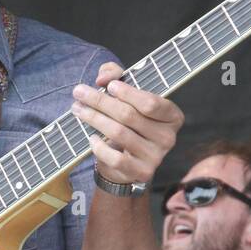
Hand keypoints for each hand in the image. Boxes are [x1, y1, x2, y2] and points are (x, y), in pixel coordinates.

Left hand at [72, 61, 183, 186]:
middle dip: (100, 101)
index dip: (127, 93)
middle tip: (79, 92)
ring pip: (119, 133)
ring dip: (94, 119)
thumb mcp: (126, 95)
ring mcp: (156, 157)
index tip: (108, 86)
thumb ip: (116, 76)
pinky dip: (99, 147)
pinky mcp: (141, 173)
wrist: (129, 163)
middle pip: (129, 115)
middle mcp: (168, 137)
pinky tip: (91, 138)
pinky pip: (115, 158)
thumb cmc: (129, 123)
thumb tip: (104, 77)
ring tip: (78, 109)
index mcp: (172, 116)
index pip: (150, 103)